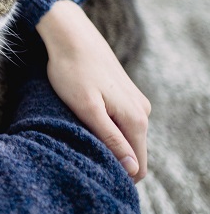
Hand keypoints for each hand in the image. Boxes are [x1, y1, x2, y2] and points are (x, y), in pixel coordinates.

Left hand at [37, 0, 150, 181]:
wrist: (71, 36)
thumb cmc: (72, 72)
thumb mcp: (88, 109)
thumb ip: (111, 139)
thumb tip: (132, 168)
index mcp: (136, 119)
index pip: (138, 167)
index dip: (118, 177)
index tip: (92, 174)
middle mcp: (142, 112)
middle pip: (133, 153)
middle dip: (111, 160)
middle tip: (79, 154)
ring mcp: (135, 102)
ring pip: (125, 138)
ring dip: (106, 143)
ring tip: (78, 136)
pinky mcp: (124, 95)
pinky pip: (120, 123)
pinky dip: (105, 128)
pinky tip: (85, 122)